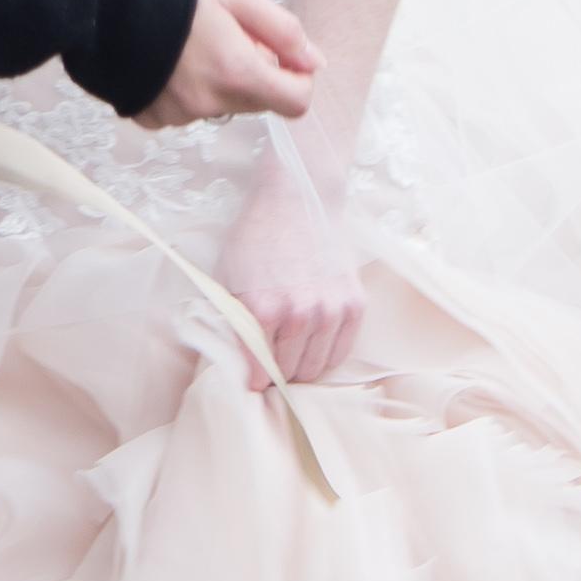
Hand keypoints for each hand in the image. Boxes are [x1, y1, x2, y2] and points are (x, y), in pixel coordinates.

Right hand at [137, 0, 319, 129]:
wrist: (99, 1)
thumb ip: (283, 31)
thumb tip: (314, 63)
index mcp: (237, 73)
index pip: (296, 103)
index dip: (297, 78)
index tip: (280, 54)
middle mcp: (210, 103)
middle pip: (257, 102)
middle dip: (253, 71)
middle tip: (226, 34)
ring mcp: (178, 116)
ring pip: (220, 105)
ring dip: (217, 80)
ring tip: (188, 42)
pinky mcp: (150, 118)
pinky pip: (184, 110)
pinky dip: (184, 89)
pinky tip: (165, 60)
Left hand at [217, 175, 365, 383]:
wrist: (298, 200)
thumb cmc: (255, 237)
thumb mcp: (227, 277)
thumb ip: (231, 322)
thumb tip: (235, 362)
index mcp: (263, 310)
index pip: (259, 372)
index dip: (253, 381)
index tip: (252, 381)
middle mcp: (300, 314)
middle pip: (289, 373)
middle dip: (277, 374)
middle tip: (271, 364)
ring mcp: (331, 310)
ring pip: (316, 368)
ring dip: (302, 367)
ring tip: (291, 354)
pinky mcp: (354, 304)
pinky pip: (341, 352)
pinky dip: (326, 356)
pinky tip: (313, 345)